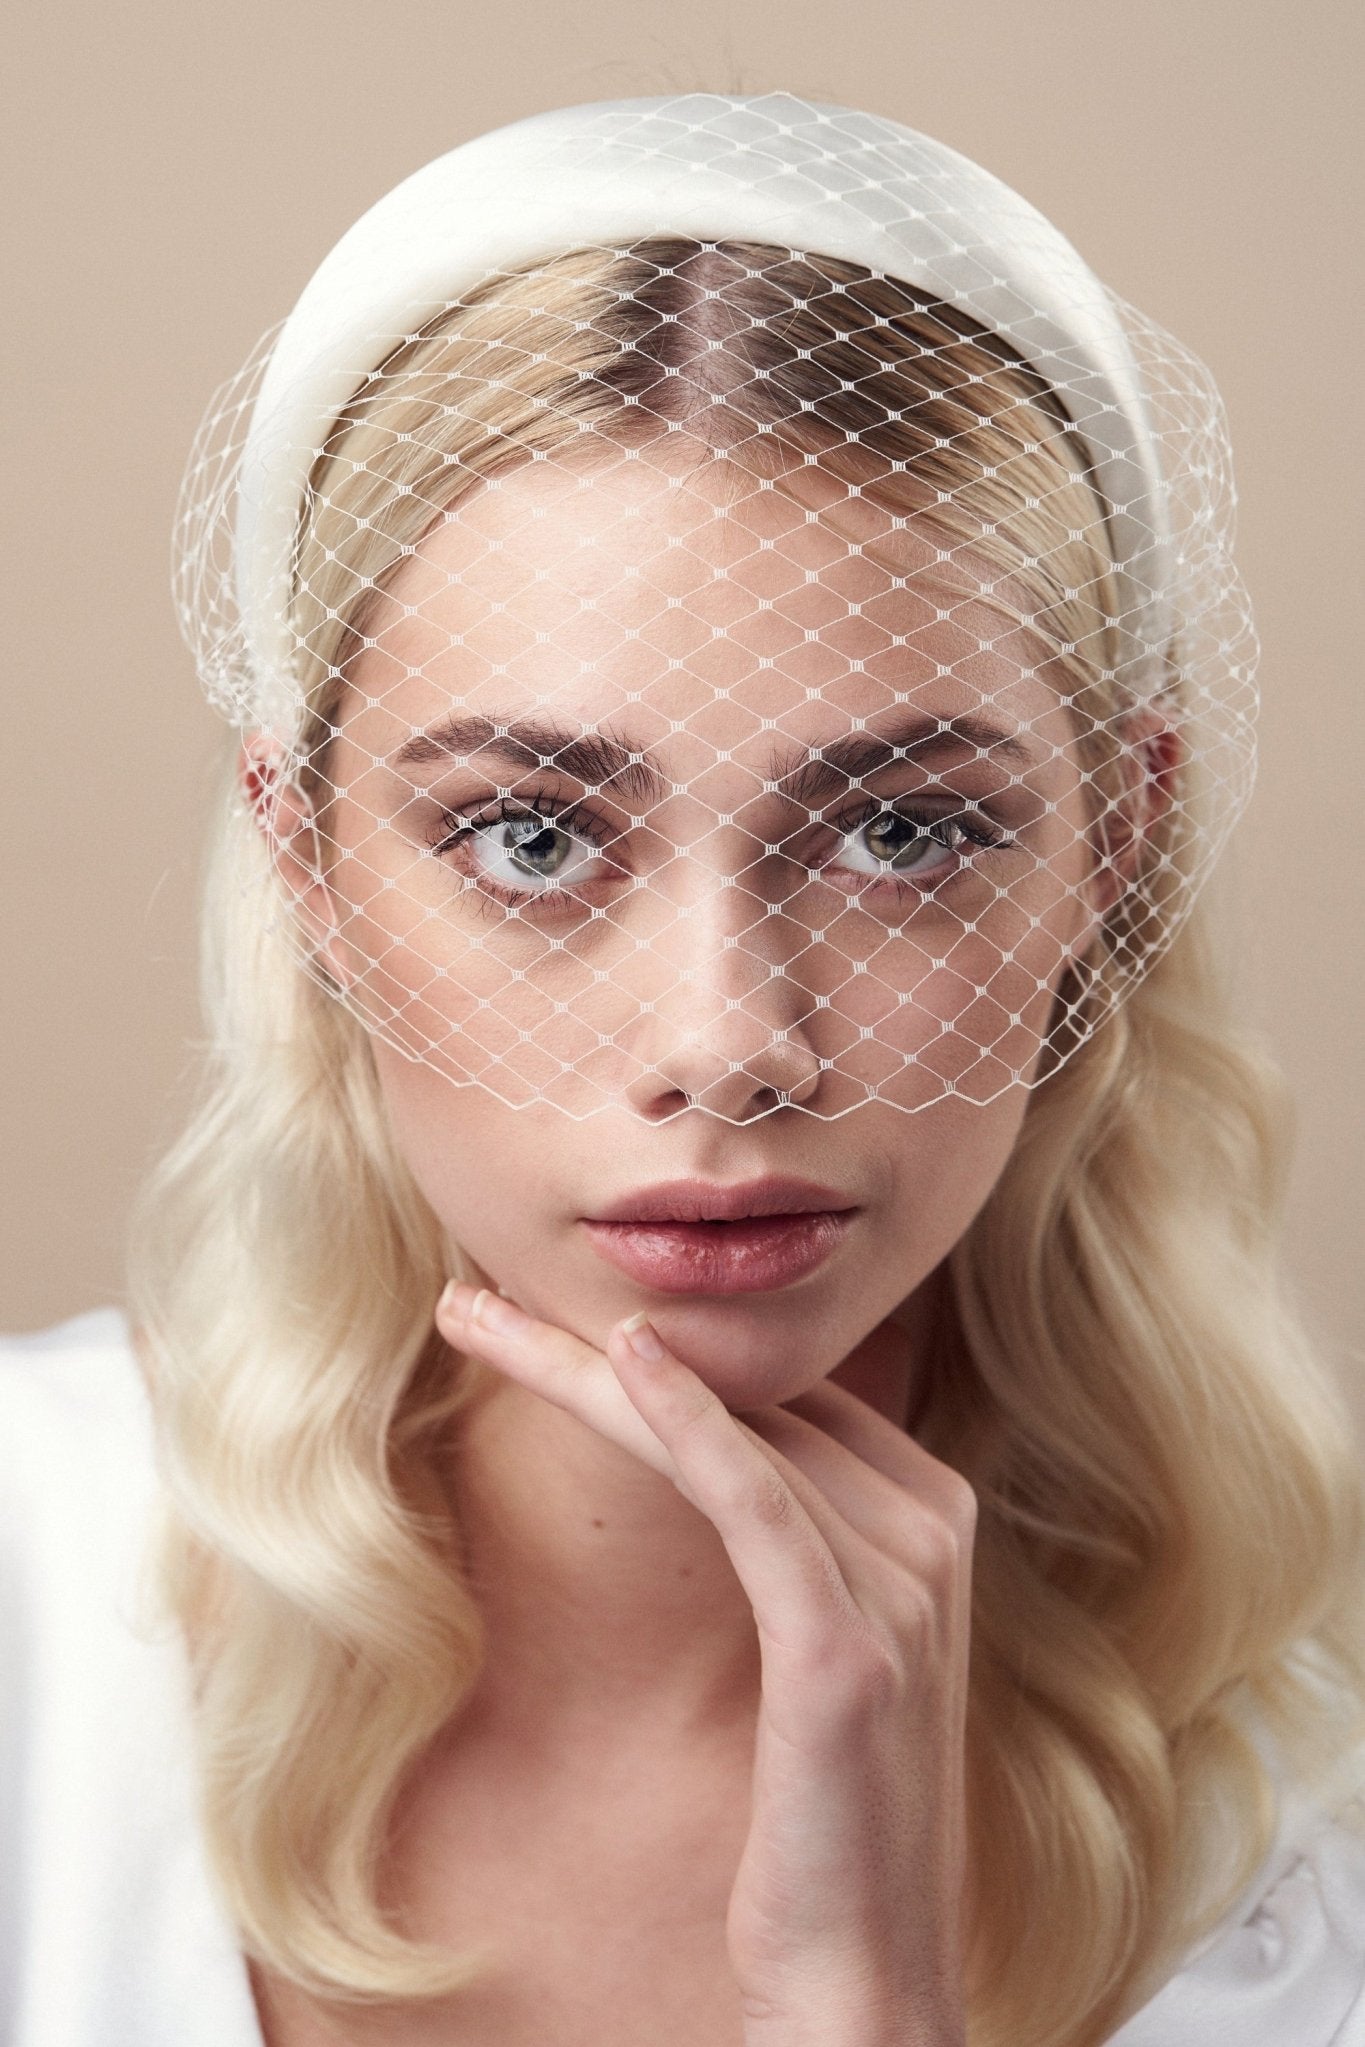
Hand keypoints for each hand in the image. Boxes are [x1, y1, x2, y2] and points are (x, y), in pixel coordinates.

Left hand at [434, 1282, 973, 2046]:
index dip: (657, 1350)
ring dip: (588, 1368)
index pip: (779, 1390)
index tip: (541, 1317)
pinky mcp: (847, 1646)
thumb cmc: (824, 1815)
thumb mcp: (826, 1648)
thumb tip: (716, 1445)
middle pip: (746, 1395)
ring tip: (479, 1319)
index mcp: (930, 1517)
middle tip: (479, 1296)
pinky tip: (620, 1362)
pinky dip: (688, 1421)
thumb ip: (799, 1535)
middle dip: (596, 1346)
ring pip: (727, 1431)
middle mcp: (931, 1530)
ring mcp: (901, 1584)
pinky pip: (758, 1498)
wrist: (864, 1973)